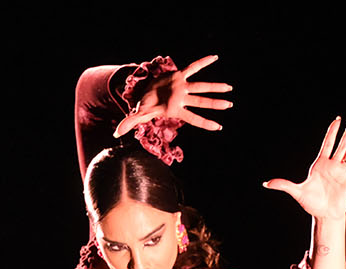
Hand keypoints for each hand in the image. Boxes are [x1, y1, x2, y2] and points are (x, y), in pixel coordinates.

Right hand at [113, 54, 232, 136]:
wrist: (147, 91)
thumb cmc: (146, 106)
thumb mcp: (139, 114)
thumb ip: (130, 123)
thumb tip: (116, 134)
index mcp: (176, 110)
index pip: (193, 118)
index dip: (205, 123)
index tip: (218, 127)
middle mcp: (182, 98)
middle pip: (201, 101)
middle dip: (215, 103)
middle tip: (229, 104)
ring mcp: (183, 87)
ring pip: (201, 87)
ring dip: (215, 87)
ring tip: (229, 88)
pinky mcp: (180, 75)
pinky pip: (193, 67)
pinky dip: (203, 62)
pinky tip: (215, 57)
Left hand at [262, 115, 345, 218]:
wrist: (324, 215)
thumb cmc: (311, 203)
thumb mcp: (296, 192)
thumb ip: (283, 185)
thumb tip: (265, 184)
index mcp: (321, 164)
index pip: (328, 143)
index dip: (332, 131)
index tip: (338, 119)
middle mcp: (334, 165)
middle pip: (343, 143)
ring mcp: (343, 172)